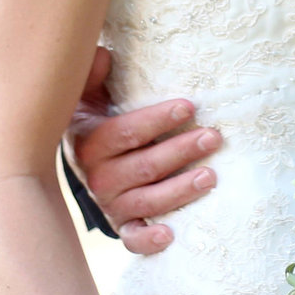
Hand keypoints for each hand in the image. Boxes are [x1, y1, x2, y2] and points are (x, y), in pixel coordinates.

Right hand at [68, 47, 220, 256]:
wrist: (81, 164)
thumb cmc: (96, 122)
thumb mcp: (87, 96)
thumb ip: (92, 75)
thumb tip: (103, 54)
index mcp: (90, 142)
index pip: (125, 132)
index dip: (157, 120)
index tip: (189, 106)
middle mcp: (97, 177)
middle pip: (144, 167)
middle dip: (180, 151)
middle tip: (213, 136)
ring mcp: (110, 204)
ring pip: (147, 201)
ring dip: (180, 190)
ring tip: (211, 176)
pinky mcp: (122, 226)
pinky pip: (133, 238)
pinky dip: (149, 240)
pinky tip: (170, 235)